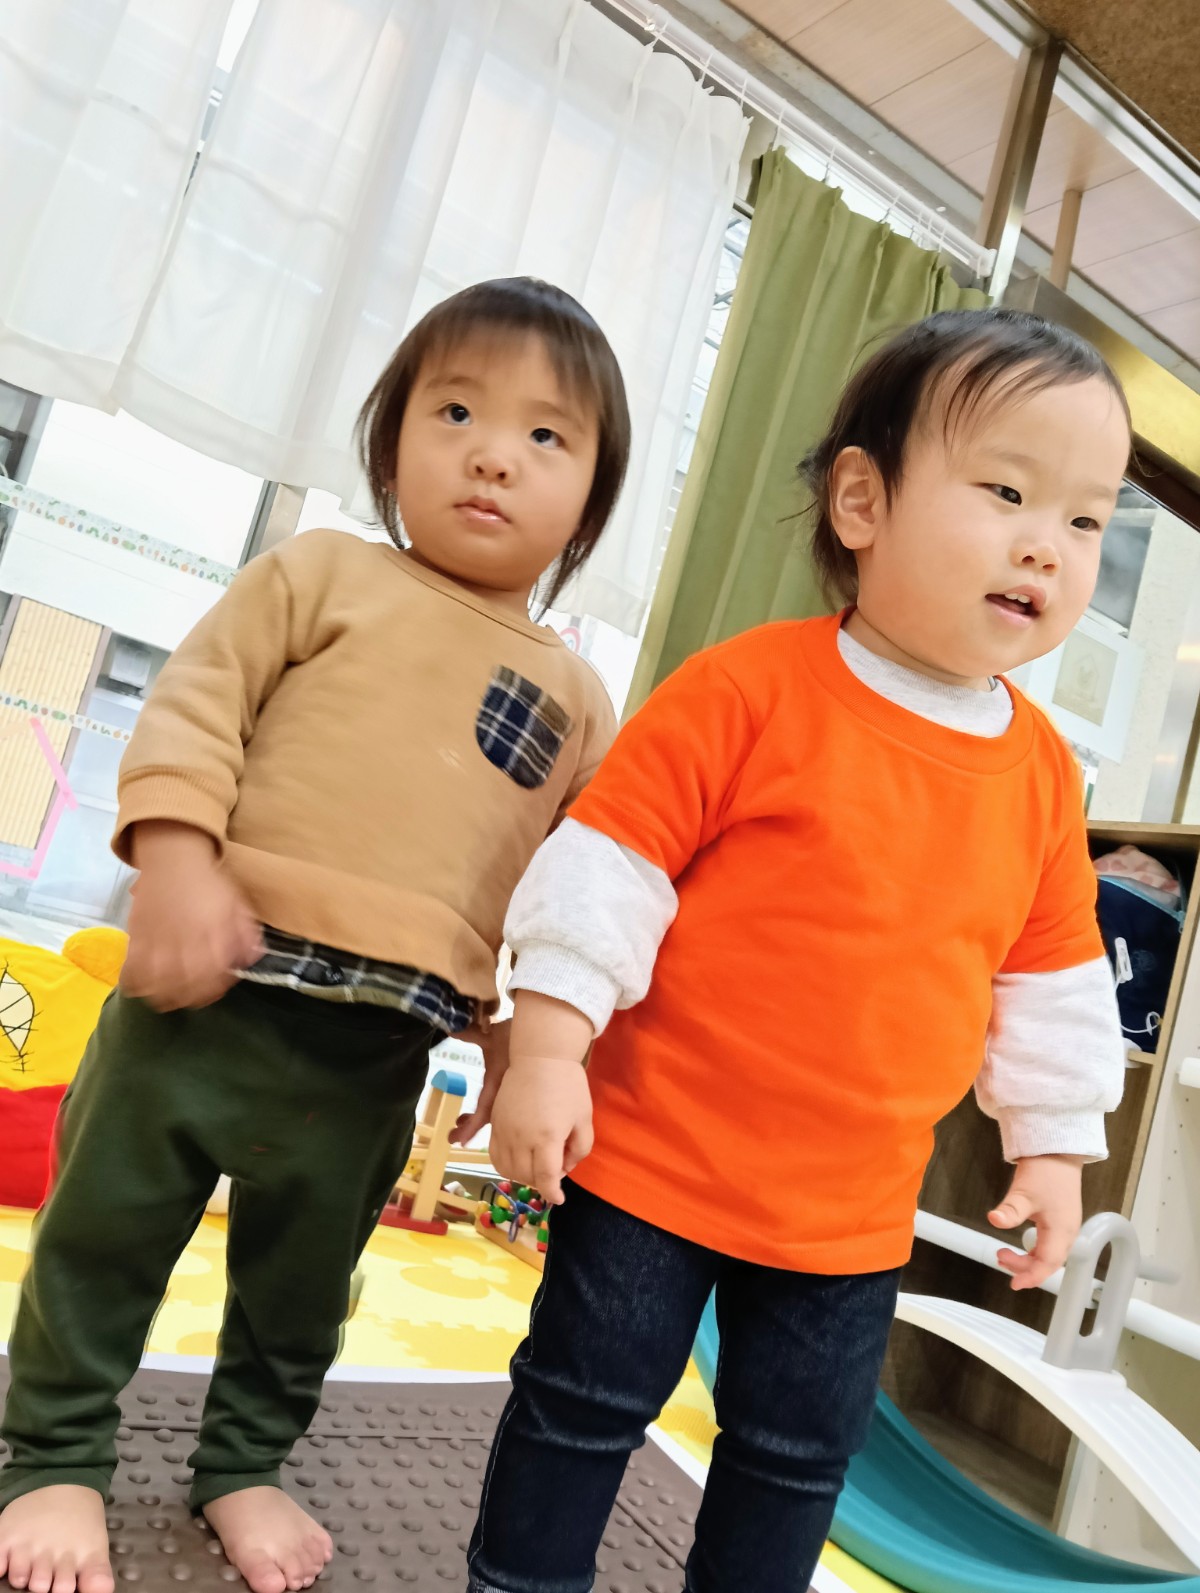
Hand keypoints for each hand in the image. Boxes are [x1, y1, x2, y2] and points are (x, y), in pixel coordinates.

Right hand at [121, 821, 261, 1011]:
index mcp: (214, 935)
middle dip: (195, 996)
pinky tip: (147, 985)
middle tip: (196, 993)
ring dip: (167, 996)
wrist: (174, 859)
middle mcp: (186, 943)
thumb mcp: (238, 905)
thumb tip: (253, 961)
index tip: (220, 985)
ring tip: (172, 994)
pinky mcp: (136, 940)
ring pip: (159, 987)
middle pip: (188, 988)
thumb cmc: (210, 884)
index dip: (219, 987)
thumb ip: (247, 936)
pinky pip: (133, 974)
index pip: (217, 977)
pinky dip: (139, 985)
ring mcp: (158, 943)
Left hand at [450, 1019, 510, 1145]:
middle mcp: (506, 1093)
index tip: (460, 1140)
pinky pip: (507, 1104)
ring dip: (480, 1117)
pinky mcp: (522, 1088)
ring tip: (462, 1121)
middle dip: (473, 1125)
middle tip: (454, 1136)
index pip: (483, 1111)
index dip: (472, 1126)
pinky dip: (494, 1108)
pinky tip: (484, 1106)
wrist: (548, 1035)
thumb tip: (453, 1030)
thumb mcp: (493, 1034)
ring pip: (499, 1112)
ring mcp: (515, 1092)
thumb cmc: (519, 1035)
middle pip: (490, 1116)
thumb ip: (471, 1033)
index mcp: (498, 1082)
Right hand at [487, 1056, 592, 1204]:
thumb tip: (564, 1167)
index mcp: (547, 1138)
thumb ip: (579, 1148)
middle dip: (542, 1182)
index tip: (559, 1198)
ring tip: (536, 1166)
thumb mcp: (584, 1118)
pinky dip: (505, 1165)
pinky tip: (518, 1159)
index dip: (553, 1193)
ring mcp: (504, 1130)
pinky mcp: (495, 1123)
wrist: (540, 1055)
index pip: (545, 1178)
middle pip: (526, 1177)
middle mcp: (521, 1138)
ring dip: (522, 1175)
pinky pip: (494, 1155)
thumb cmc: (568, 1084)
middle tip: (555, 1170)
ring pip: (506, 1169)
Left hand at [989, 1154, 1084, 1290]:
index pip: (1048, 1264)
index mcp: (1062, 1231)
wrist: (1058, 1152)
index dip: (1031, 1276)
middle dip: (1025, 1268)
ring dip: (1028, 1259)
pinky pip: (1050, 1244)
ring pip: (1049, 1254)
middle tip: (1000, 1259)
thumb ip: (1010, 1210)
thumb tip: (995, 1220)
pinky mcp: (1062, 1219)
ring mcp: (1066, 1226)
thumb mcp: (1023, 1192)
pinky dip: (1034, 1250)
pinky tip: (1022, 1245)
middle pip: (1049, 1262)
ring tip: (1005, 1254)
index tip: (1014, 1284)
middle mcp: (1068, 1233)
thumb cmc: (1045, 1172)